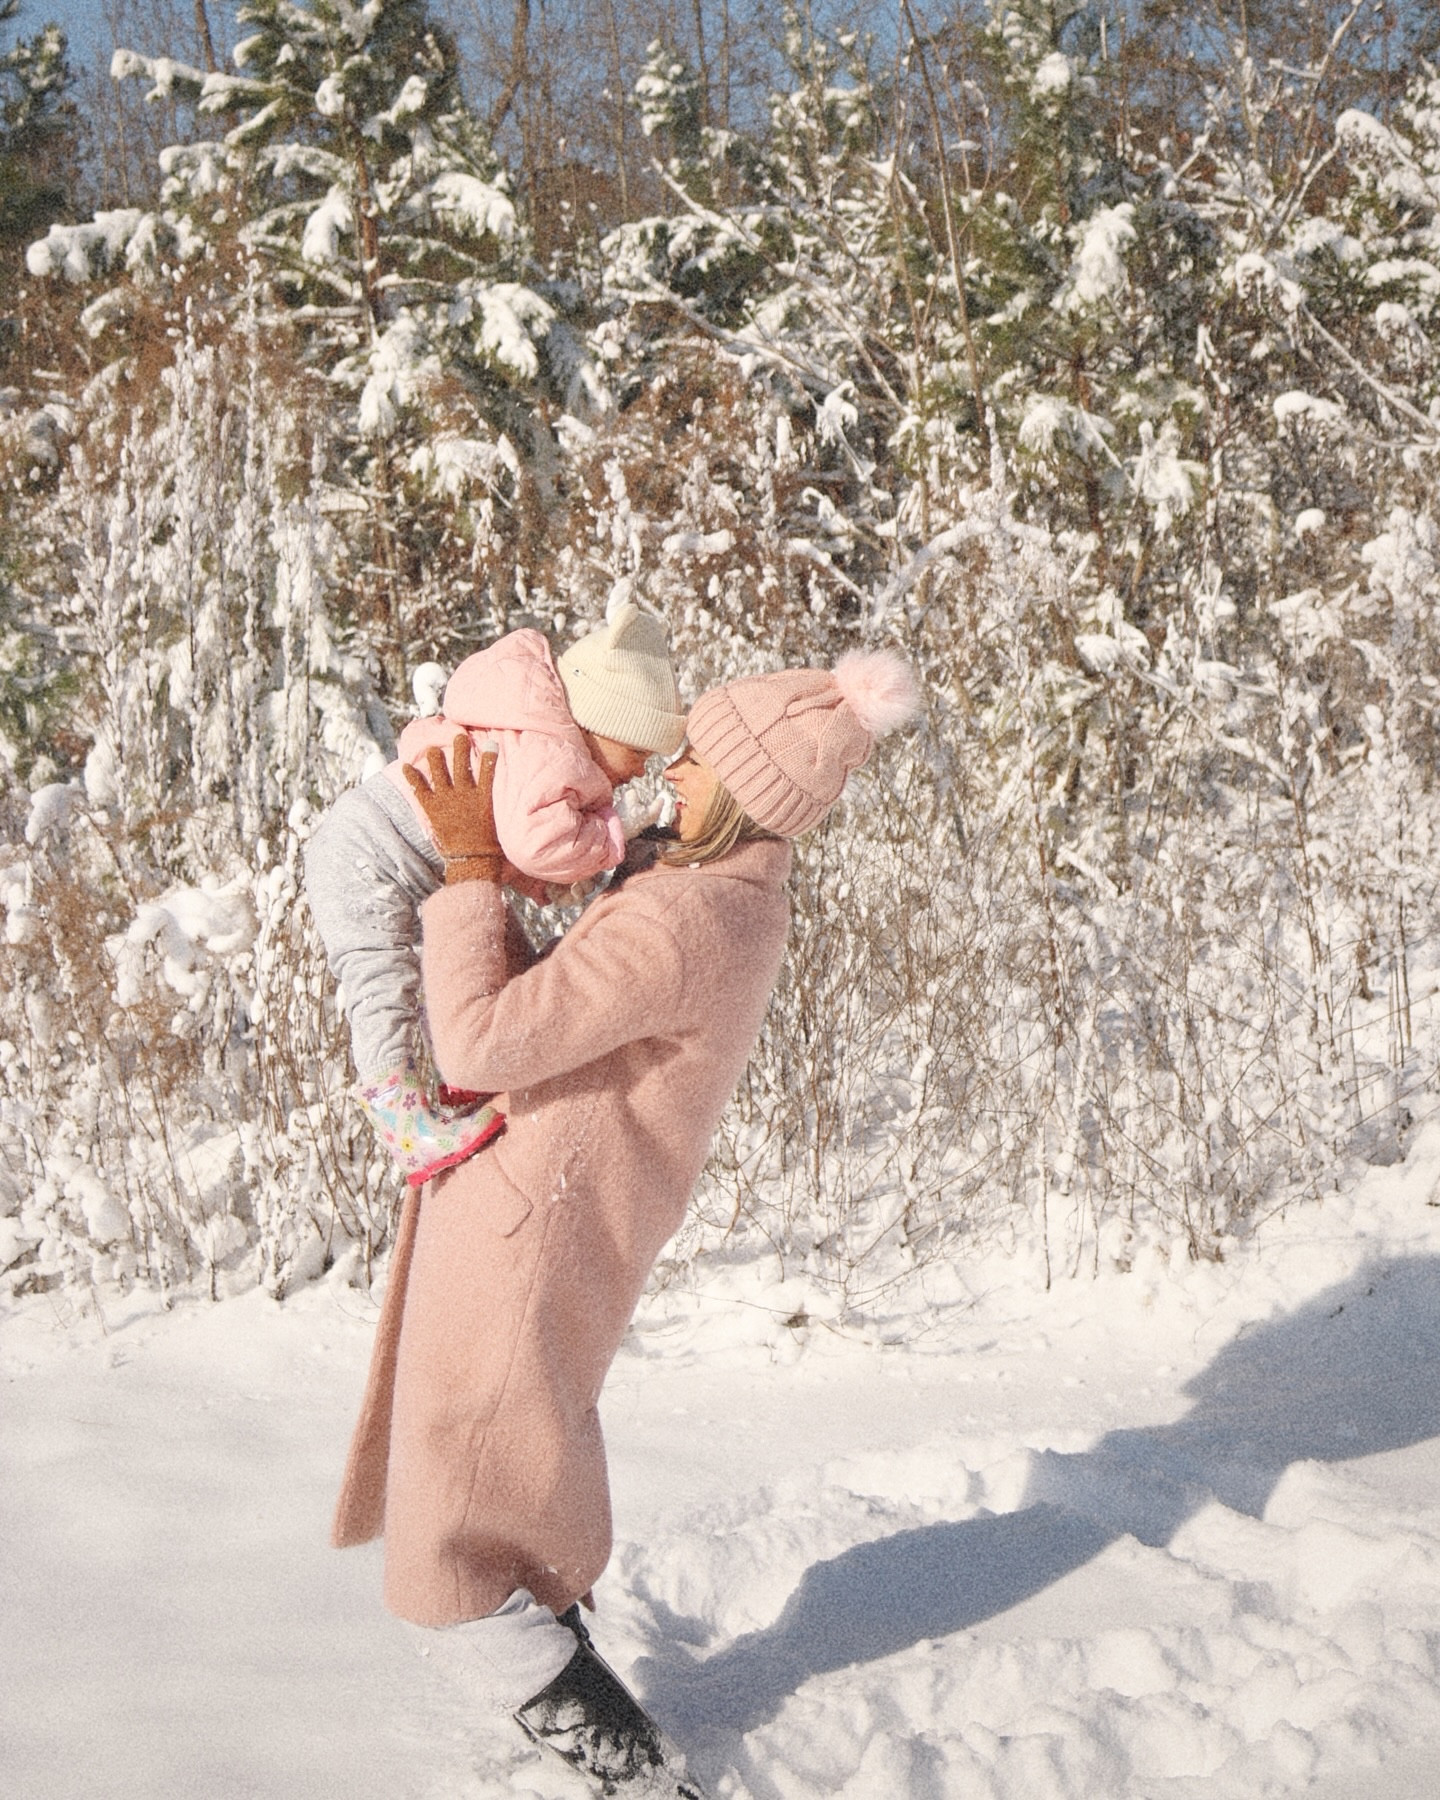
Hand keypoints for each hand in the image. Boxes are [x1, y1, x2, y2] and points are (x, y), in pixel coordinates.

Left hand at [403, 734, 502, 881]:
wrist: (473, 860)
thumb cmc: (491, 846)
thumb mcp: (500, 824)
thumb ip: (500, 810)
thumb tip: (511, 807)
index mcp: (483, 796)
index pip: (488, 769)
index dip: (489, 754)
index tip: (490, 742)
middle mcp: (464, 793)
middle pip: (461, 764)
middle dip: (460, 748)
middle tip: (459, 736)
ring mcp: (447, 799)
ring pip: (439, 771)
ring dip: (435, 758)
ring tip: (432, 750)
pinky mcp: (432, 808)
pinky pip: (419, 788)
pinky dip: (412, 777)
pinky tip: (405, 766)